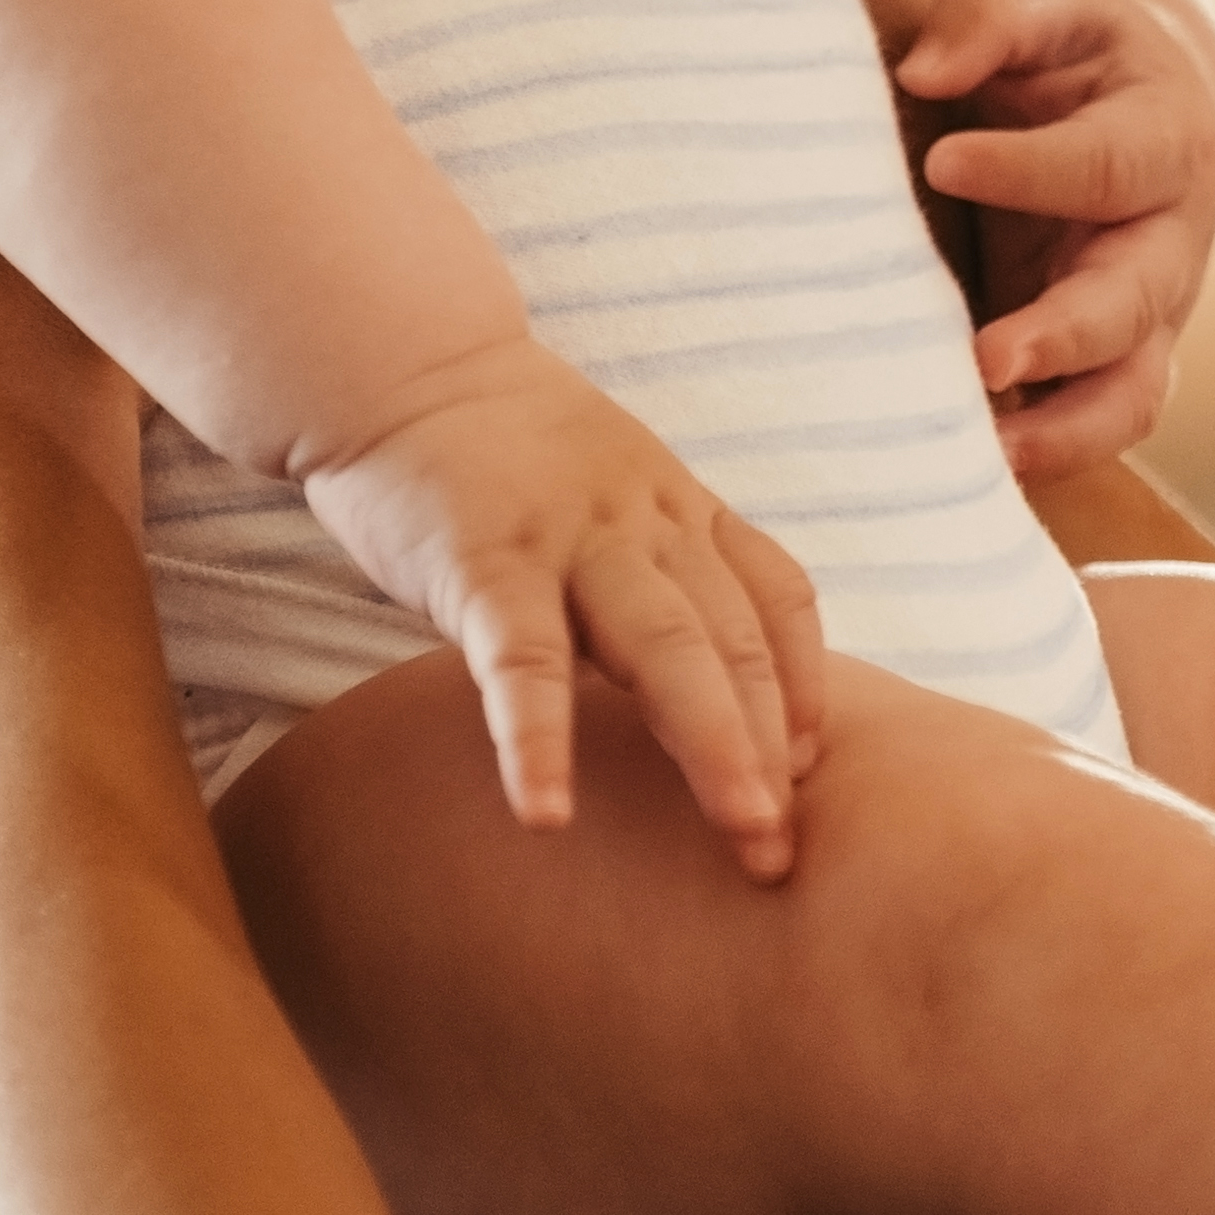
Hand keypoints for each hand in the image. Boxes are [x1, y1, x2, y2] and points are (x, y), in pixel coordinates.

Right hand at [297, 337, 830, 880]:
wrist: (400, 364)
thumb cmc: (504, 455)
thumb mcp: (611, 496)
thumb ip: (658, 575)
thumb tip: (708, 691)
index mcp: (681, 510)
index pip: (777, 598)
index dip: (805, 686)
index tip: (814, 769)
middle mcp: (646, 522)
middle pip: (736, 638)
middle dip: (772, 747)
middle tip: (785, 850)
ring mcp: (570, 539)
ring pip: (665, 645)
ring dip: (714, 743)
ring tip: (742, 835)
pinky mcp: (482, 563)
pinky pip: (522, 660)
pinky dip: (538, 739)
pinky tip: (547, 812)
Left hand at [895, 0, 1214, 478]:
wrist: (1128, 103)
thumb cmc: (1068, 49)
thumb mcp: (1041, 3)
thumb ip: (988, 17)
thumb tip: (925, 69)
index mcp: (1164, 138)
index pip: (1106, 162)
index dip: (1030, 167)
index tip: (943, 161)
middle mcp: (1169, 241)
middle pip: (1136, 301)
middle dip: (1066, 335)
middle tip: (986, 358)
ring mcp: (1145, 318)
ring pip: (1131, 395)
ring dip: (1065, 432)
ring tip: (986, 456)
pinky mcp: (1105, 367)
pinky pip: (1088, 428)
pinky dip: (1038, 455)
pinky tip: (960, 469)